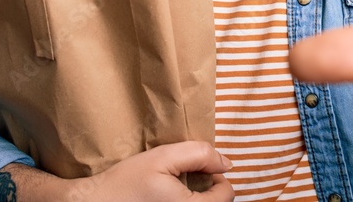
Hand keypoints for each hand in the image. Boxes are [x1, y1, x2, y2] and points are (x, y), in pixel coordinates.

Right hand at [0, 141, 233, 201]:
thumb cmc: (125, 182)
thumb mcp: (162, 158)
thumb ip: (199, 155)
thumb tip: (227, 163)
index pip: (226, 196)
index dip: (218, 177)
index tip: (201, 170)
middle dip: (209, 191)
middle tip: (188, 179)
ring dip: (197, 200)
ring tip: (176, 191)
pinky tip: (165, 200)